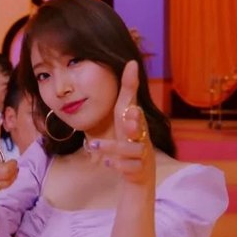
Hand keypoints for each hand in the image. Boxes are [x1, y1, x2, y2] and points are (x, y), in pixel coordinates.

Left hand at [92, 61, 154, 184]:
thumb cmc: (129, 139)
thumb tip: (132, 63)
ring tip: (93, 145)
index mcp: (138, 123)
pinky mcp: (139, 170)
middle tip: (126, 122)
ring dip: (112, 147)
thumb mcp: (125, 116)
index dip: (134, 111)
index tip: (131, 108)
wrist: (138, 173)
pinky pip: (131, 168)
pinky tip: (108, 163)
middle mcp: (143, 137)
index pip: (137, 113)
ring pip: (132, 151)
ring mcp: (143, 155)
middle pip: (141, 131)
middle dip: (134, 126)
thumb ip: (128, 92)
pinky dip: (119, 166)